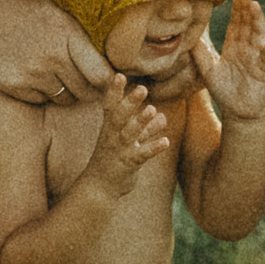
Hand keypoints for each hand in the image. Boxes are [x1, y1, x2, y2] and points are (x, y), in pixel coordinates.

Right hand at [0, 0, 110, 104]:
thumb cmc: (23, 11)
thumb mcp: (57, 14)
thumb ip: (79, 40)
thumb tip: (105, 68)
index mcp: (68, 34)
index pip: (100, 73)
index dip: (109, 83)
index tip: (110, 85)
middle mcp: (52, 56)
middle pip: (85, 91)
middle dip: (89, 91)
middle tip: (85, 85)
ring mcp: (32, 73)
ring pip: (64, 99)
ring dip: (65, 92)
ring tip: (55, 74)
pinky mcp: (14, 85)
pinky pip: (40, 100)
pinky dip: (41, 94)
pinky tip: (33, 75)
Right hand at [88, 73, 170, 194]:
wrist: (99, 188)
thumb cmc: (112, 160)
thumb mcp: (128, 141)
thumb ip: (145, 128)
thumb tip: (161, 114)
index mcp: (110, 128)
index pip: (110, 106)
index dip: (114, 92)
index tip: (119, 75)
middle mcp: (112, 137)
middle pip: (119, 117)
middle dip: (130, 103)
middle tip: (142, 88)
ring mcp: (119, 151)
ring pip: (129, 134)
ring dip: (141, 123)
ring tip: (152, 110)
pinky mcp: (128, 165)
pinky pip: (141, 155)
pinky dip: (153, 148)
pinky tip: (166, 141)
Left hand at [192, 0, 264, 124]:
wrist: (238, 113)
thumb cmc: (223, 92)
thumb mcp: (207, 70)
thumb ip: (200, 53)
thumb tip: (188, 36)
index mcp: (234, 48)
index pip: (236, 25)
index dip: (237, 10)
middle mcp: (246, 50)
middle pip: (248, 25)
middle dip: (247, 10)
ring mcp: (255, 59)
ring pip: (258, 36)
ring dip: (258, 22)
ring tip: (255, 7)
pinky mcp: (261, 72)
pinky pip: (263, 59)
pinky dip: (263, 51)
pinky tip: (262, 42)